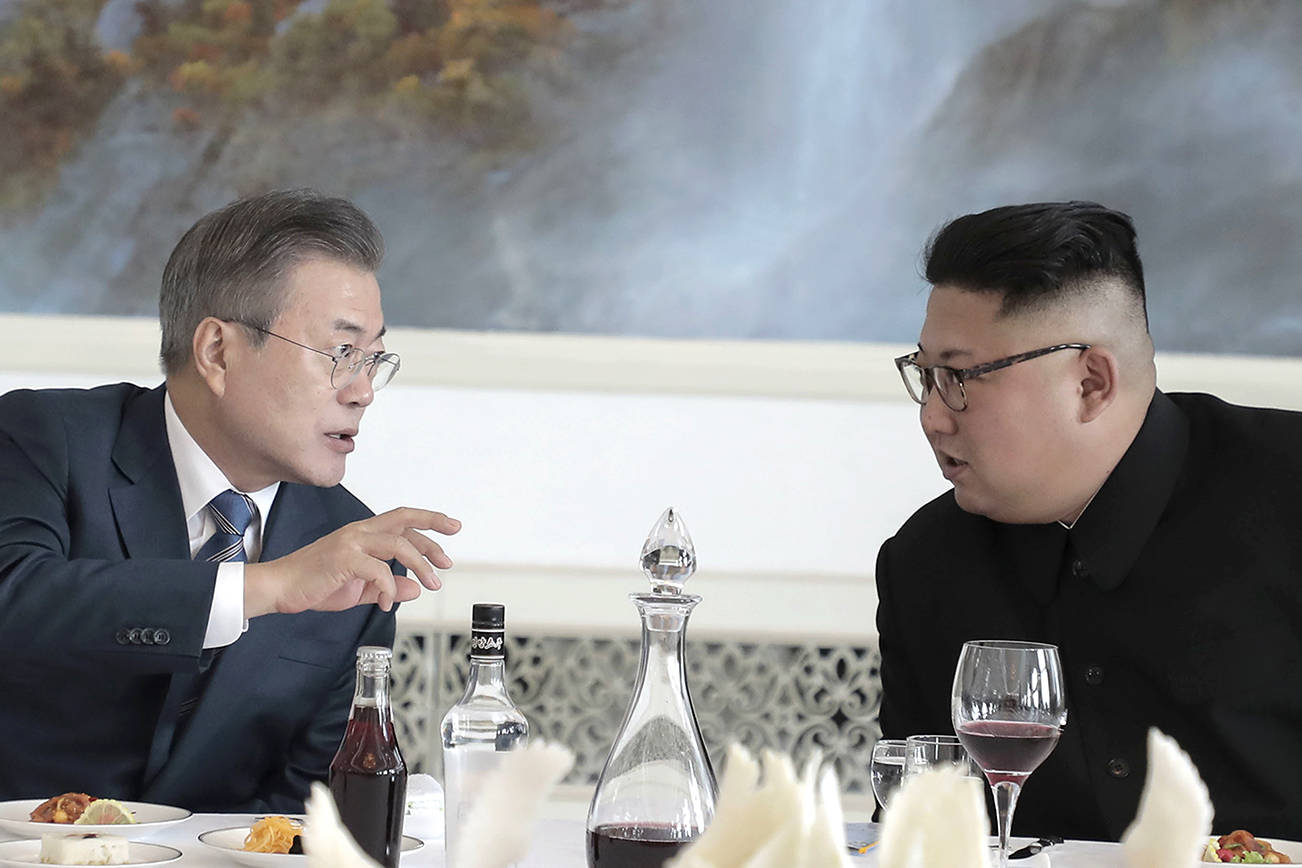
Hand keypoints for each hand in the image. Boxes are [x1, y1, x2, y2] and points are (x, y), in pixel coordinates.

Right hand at [243, 508, 459, 616]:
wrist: (280, 588)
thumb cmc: (315, 584)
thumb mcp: (359, 588)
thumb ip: (386, 587)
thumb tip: (414, 589)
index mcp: (363, 534)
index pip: (403, 520)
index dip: (429, 522)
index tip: (453, 527)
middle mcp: (358, 532)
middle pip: (404, 521)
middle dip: (433, 533)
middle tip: (448, 559)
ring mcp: (350, 543)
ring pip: (397, 544)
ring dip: (420, 565)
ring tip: (431, 584)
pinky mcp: (342, 559)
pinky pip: (377, 570)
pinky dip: (389, 588)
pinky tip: (387, 603)